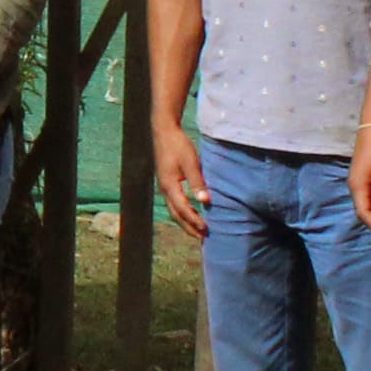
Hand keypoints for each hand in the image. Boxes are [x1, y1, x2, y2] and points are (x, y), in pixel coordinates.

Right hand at [149, 120, 206, 236]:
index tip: (206, 230)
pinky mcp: (166, 183)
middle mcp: (164, 189)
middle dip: (189, 227)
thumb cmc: (178, 145)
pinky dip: (183, 212)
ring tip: (197, 231)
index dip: (194, 221)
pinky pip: (174, 203)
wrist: (163, 131)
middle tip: (202, 238)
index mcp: (169, 186)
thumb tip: (205, 201)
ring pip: (173, 210)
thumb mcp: (190, 162)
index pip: (182, 209)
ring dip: (185, 222)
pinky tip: (191, 213)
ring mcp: (164, 187)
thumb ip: (197, 182)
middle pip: (176, 215)